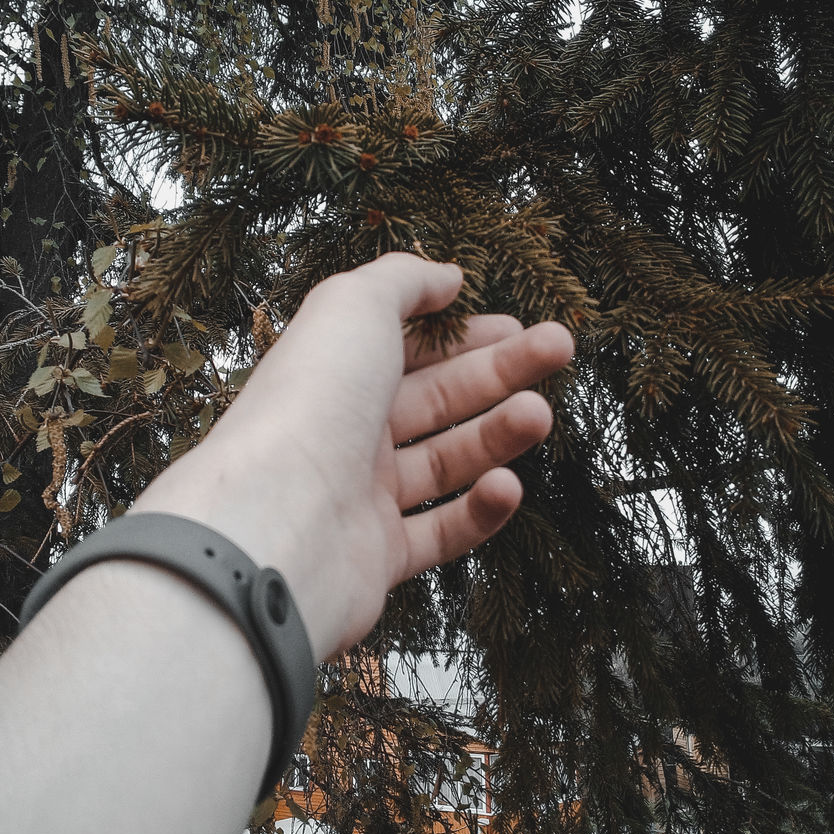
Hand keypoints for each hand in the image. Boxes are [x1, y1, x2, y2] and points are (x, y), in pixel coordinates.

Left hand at [133, 253, 573, 657]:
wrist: (276, 523)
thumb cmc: (308, 405)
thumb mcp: (354, 306)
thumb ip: (404, 281)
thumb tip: (447, 277)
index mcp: (334, 372)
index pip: (409, 347)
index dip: (465, 333)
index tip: (519, 322)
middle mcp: (345, 431)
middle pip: (437, 396)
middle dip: (501, 371)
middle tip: (558, 349)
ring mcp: (360, 496)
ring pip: (445, 460)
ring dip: (498, 434)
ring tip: (538, 413)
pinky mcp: (378, 557)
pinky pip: (442, 531)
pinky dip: (481, 510)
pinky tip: (507, 484)